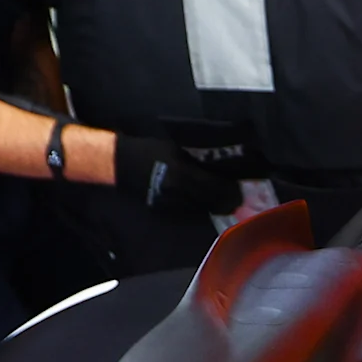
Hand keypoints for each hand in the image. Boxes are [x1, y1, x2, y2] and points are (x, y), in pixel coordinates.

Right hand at [107, 135, 244, 217]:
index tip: (239, 191)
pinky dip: (199, 209)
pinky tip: (205, 206)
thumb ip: (196, 162)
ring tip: (225, 205)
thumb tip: (216, 170)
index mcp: (183, 173)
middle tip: (237, 201)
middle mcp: (178, 192)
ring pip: (201, 210)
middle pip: (210, 202)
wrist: (121, 164)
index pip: (214, 186)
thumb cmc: (149, 151)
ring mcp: (170, 203)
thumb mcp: (176, 150)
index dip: (230, 191)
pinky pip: (187, 212)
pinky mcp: (163, 210)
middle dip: (226, 203)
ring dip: (213, 208)